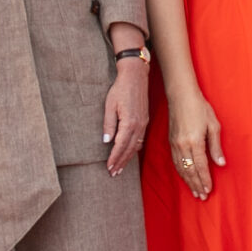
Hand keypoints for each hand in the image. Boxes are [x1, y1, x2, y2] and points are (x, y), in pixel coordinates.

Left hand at [104, 60, 149, 175]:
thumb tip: (106, 142)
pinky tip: (130, 153)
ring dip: (128, 158)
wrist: (136, 76)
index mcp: (129, 122)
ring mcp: (143, 124)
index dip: (114, 158)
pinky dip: (134, 149)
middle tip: (114, 173)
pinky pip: (140, 139)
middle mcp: (138, 126)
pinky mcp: (145, 121)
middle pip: (129, 149)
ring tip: (120, 168)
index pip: (120, 146)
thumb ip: (108, 124)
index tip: (108, 167)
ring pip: (136, 146)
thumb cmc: (120, 89)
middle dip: (121, 162)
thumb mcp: (109, 105)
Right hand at [167, 92, 221, 199]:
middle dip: (196, 185)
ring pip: (181, 168)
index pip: (200, 166)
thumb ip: (216, 146)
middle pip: (189, 171)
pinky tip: (185, 177)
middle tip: (202, 196)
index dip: (205, 179)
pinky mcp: (170, 142)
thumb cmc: (200, 108)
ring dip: (188, 181)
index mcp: (194, 141)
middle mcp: (182, 145)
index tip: (209, 190)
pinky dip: (181, 172)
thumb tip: (220, 164)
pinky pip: (175, 162)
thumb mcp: (213, 125)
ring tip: (195, 191)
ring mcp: (174, 144)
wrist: (181, 96)